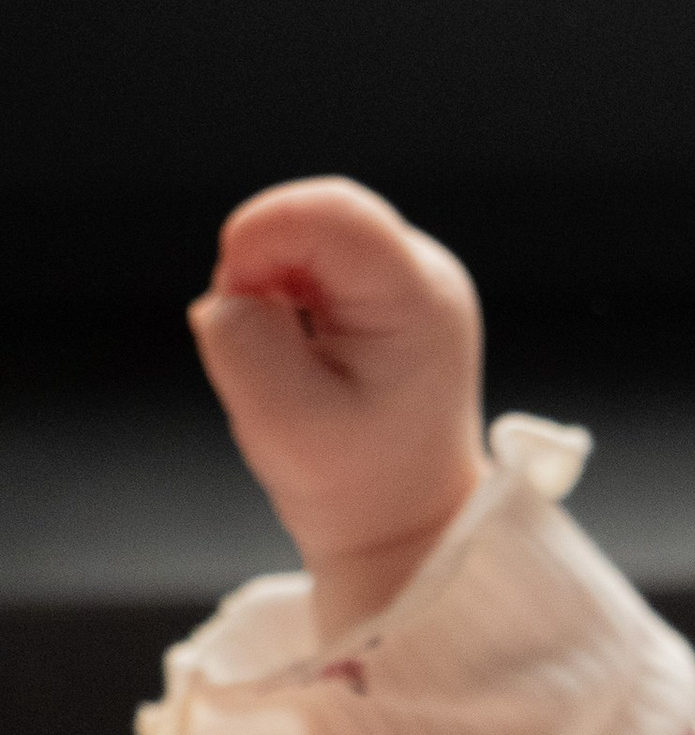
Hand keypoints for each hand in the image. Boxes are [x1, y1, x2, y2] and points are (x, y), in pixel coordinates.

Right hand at [192, 178, 486, 637]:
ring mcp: (408, 277)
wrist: (406, 521)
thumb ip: (242, 339)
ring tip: (290, 360)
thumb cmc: (356, 484)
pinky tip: (302, 353)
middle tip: (260, 342)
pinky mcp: (383, 288)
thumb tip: (231, 289)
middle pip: (317, 215)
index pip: (334, 213)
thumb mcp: (281, 423)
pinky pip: (312, 259)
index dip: (262, 233)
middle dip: (260, 264)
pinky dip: (283, 296)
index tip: (236, 293)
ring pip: (307, 234)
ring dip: (271, 285)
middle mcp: (424, 273)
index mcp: (417, 300)